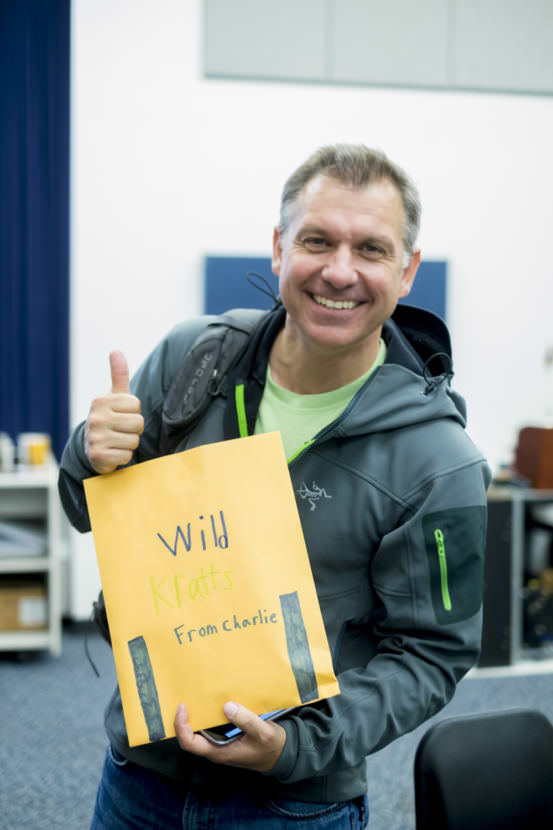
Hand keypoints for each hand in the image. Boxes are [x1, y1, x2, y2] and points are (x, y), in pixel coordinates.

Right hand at [84, 351, 143, 473]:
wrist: (92, 447)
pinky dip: (123, 457)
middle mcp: (95, 418)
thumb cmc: (110, 417)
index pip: (136, 405)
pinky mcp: (98, 457)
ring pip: (134, 441)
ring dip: (129, 443)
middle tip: (121, 430)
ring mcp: (95, 438)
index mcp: (100, 401)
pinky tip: (113, 453)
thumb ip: (118, 374)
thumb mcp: (115, 396)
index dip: (133, 412)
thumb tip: (115, 351)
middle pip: (138, 423)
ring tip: (117, 441)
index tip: (122, 415)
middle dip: (134, 429)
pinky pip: (126, 456)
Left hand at [174, 702, 285, 772]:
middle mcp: (215, 749)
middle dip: (183, 720)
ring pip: (198, 732)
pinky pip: (209, 728)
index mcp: (219, 752)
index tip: (182, 708)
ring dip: (194, 716)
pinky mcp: (225, 738)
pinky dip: (205, 715)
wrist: (280, 754)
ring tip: (193, 697)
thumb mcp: (262, 733)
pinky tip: (209, 702)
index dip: (181, 727)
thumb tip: (227, 706)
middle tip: (184, 697)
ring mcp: (219, 744)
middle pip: (189, 737)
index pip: (190, 743)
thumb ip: (246, 721)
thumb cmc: (270, 747)